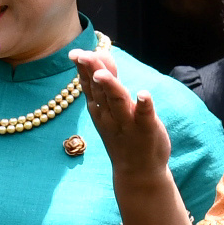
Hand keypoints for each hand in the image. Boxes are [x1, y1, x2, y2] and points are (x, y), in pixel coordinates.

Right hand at [75, 43, 172, 183]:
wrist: (138, 171)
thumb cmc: (123, 136)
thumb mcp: (110, 109)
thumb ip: (106, 84)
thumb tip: (98, 57)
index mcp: (100, 109)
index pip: (89, 85)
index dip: (83, 68)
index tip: (76, 52)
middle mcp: (110, 115)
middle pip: (99, 89)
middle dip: (91, 71)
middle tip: (83, 55)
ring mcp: (128, 123)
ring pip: (117, 101)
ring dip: (111, 87)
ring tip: (104, 74)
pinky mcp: (147, 129)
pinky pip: (144, 115)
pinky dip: (144, 105)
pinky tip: (143, 94)